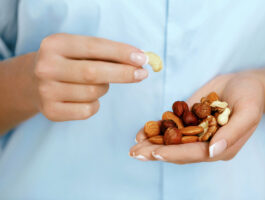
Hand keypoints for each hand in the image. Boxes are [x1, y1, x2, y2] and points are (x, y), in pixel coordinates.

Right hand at [32, 33, 147, 120]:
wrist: (33, 82)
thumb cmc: (67, 63)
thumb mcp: (79, 50)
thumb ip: (107, 54)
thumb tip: (139, 61)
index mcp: (55, 44)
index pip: (94, 47)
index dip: (121, 53)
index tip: (142, 58)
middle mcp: (46, 67)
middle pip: (94, 73)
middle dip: (123, 74)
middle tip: (142, 74)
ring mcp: (46, 91)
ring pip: (93, 93)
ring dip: (104, 89)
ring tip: (96, 83)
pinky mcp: (51, 111)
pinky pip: (87, 111)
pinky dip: (95, 104)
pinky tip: (86, 98)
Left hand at [130, 74, 263, 163]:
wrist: (243, 82)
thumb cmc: (250, 96)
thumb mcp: (248, 112)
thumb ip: (232, 133)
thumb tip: (213, 152)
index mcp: (221, 146)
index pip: (195, 153)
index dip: (175, 154)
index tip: (155, 153)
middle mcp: (206, 142)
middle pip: (179, 150)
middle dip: (156, 152)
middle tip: (135, 153)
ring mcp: (196, 132)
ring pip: (172, 140)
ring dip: (152, 143)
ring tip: (134, 145)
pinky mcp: (190, 120)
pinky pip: (172, 127)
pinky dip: (157, 129)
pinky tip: (142, 131)